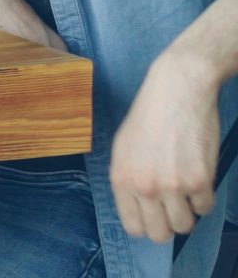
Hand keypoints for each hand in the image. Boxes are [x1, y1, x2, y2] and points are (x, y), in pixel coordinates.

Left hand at [111, 54, 221, 241]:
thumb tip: (137, 208)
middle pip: (159, 234)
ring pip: (185, 226)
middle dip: (167, 225)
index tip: (153, 216)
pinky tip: (198, 178)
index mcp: (121, 179)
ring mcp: (172, 186)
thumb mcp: (122, 147)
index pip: (132, 227)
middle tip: (172, 208)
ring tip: (185, 191)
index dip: (145, 225)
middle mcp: (144, 187)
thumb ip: (127, 180)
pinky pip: (206, 208)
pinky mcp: (200, 180)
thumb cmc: (148, 116)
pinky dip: (204, 198)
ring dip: (187, 212)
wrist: (176, 92)